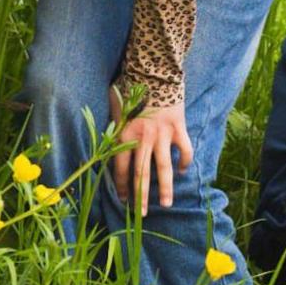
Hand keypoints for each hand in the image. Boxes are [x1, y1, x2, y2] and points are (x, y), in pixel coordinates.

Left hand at [108, 87, 192, 216]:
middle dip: (140, 197)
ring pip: (163, 168)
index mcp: (123, 135)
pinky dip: (184, 162)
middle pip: (141, 174)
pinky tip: (182, 171)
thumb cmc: (128, 86)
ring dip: (165, 188)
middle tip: (142, 215)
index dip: (122, 187)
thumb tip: (101, 144)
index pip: (121, 169)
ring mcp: (162, 134)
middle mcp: (142, 138)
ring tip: (166, 203)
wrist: (153, 69)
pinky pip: (184, 150)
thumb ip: (111, 126)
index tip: (123, 201)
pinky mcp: (178, 127)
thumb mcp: (113, 107)